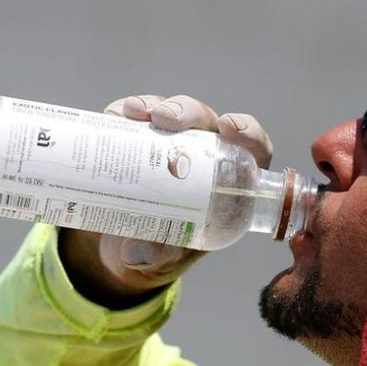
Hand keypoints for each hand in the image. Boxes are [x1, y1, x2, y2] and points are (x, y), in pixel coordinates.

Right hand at [60, 94, 273, 308]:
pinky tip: (114, 114)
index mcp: (229, 184)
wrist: (124, 247)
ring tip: (132, 113)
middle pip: (207, 122)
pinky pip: (138, 117)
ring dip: (155, 105)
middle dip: (188, 112)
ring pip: (173, 112)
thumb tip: (136, 254)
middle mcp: (206, 156)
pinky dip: (125, 112)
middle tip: (163, 119)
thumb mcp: (161, 259)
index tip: (228, 126)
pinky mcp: (142, 139)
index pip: (252, 150)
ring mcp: (173, 144)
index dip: (247, 132)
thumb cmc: (161, 252)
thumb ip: (156, 257)